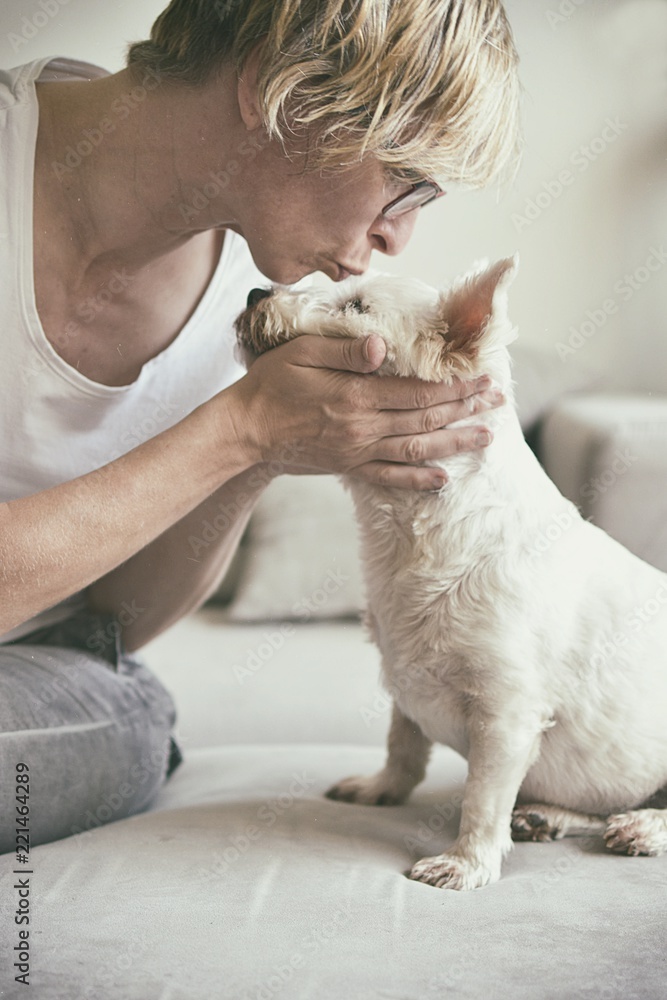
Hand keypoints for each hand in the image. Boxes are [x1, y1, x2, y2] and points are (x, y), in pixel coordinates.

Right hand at [229, 334, 502, 489]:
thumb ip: (345, 352)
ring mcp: (357, 452)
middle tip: (499, 402)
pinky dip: (418, 480)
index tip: (483, 379)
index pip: (418, 393)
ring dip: (454, 445)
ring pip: (416, 451)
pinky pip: (390, 478)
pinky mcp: (349, 467)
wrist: (245, 430)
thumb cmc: (271, 384)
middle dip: (466, 411)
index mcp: (355, 397)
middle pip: (426, 421)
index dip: (454, 387)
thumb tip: (383, 348)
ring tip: (486, 438)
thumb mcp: (302, 353)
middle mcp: (362, 429)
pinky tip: (442, 480)